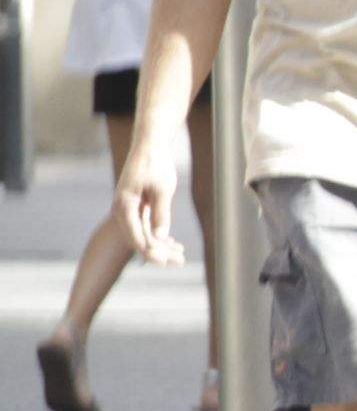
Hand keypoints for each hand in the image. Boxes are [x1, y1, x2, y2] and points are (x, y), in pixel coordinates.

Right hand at [116, 135, 190, 267]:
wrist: (150, 147)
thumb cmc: (156, 165)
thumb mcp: (162, 189)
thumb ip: (160, 213)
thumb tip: (159, 237)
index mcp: (124, 205)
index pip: (134, 234)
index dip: (148, 250)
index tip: (162, 262)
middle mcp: (122, 208)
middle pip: (137, 237)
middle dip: (156, 251)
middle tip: (177, 263)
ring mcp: (128, 208)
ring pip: (142, 232)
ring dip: (159, 245)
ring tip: (179, 257)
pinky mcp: (136, 205)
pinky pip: (145, 225)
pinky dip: (158, 235)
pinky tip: (173, 244)